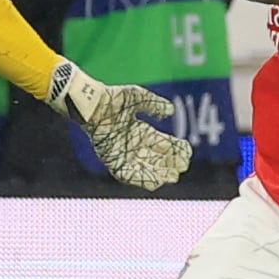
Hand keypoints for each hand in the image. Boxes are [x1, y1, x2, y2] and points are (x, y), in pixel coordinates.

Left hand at [45, 61, 191, 190]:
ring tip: (170, 177)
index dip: (177, 149)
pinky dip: (139, 178)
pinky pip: (125, 173)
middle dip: (170, 165)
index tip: (187, 151)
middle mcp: (133, 144)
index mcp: (141, 131)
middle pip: (156, 159)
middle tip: (181, 168)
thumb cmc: (112, 98)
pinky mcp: (111, 158)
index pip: (164, 144)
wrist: (91, 104)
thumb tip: (170, 112)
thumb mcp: (138, 97)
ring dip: (158, 174)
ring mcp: (122, 152)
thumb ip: (154, 104)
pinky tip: (153, 181)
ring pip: (143, 169)